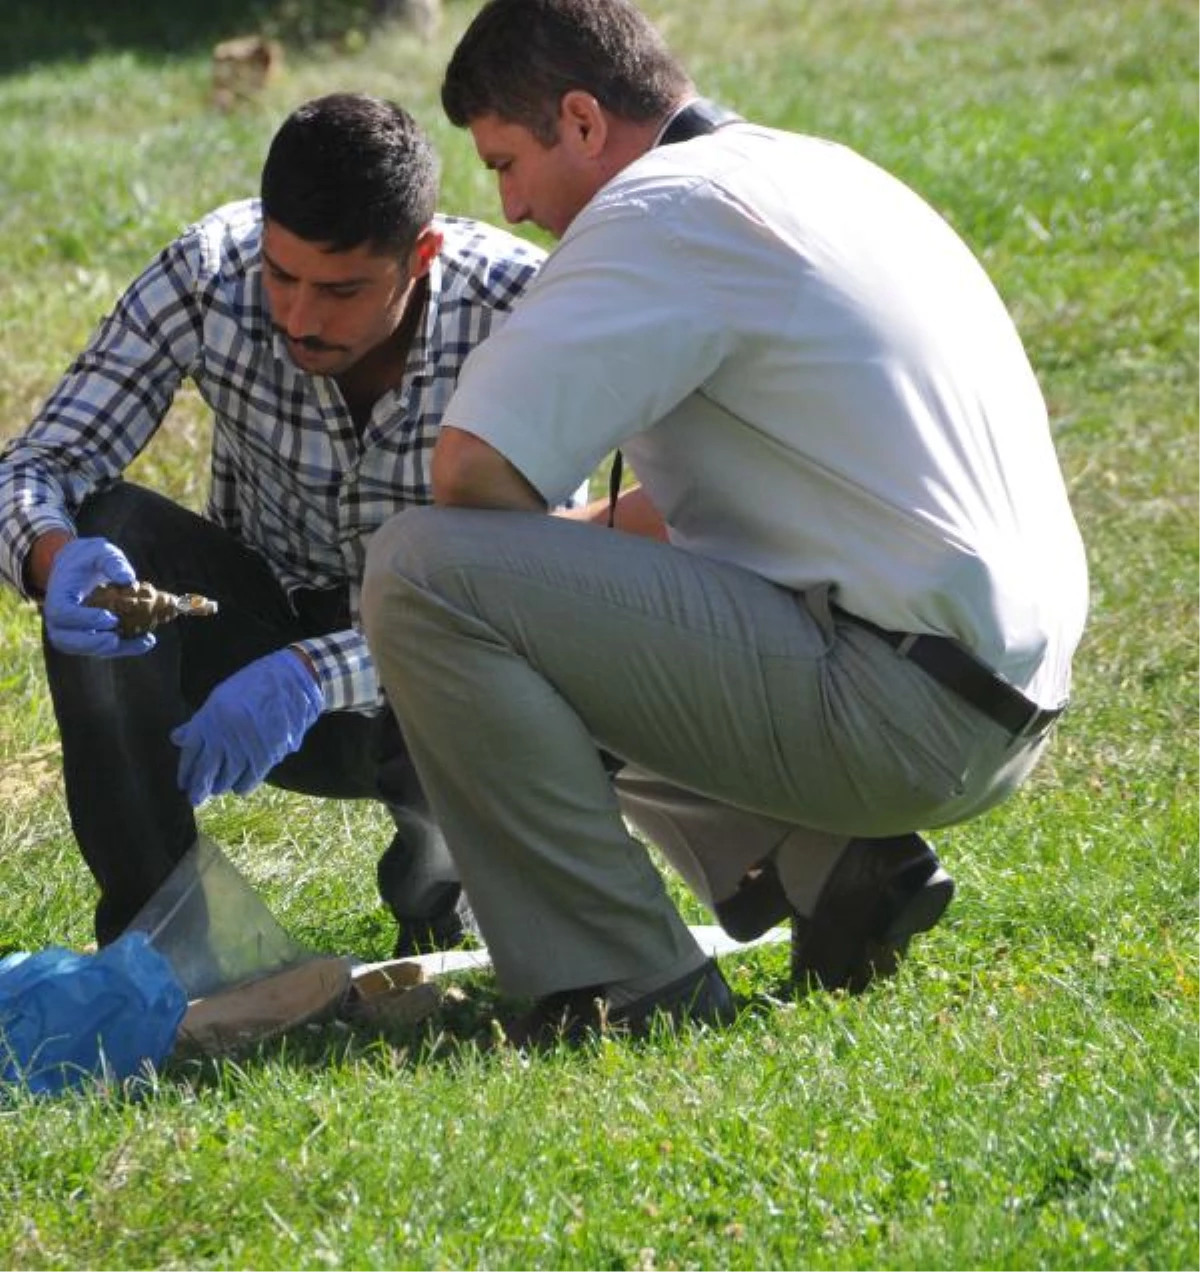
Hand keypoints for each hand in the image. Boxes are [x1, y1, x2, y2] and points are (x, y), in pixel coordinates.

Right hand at [43, 537, 155, 657]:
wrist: (80, 568)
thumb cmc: (90, 558)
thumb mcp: (100, 551)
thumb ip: (112, 562)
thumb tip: (128, 579)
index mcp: (57, 596)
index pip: (63, 613)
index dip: (84, 619)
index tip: (110, 618)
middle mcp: (59, 619)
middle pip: (67, 640)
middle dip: (93, 643)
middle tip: (116, 640)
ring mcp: (72, 631)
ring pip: (88, 650)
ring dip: (116, 650)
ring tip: (146, 641)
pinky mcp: (89, 638)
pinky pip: (104, 649)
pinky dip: (127, 648)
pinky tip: (149, 641)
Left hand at [170, 650, 323, 805]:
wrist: (291, 678)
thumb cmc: (254, 684)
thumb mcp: (221, 697)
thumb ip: (200, 721)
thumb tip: (176, 739)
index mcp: (208, 719)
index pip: (190, 753)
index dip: (186, 772)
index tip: (183, 784)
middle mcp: (223, 735)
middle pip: (205, 771)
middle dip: (198, 789)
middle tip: (195, 799)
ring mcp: (244, 746)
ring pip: (227, 778)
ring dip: (220, 786)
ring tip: (219, 789)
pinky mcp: (266, 754)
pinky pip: (250, 778)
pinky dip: (243, 785)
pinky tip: (239, 788)